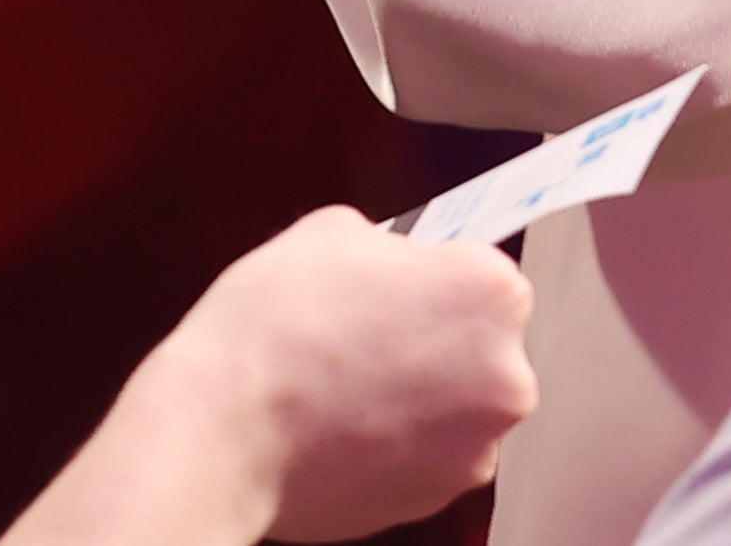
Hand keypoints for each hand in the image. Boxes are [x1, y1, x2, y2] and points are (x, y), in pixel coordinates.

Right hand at [3, 206, 536, 545]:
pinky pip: (424, 458)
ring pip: (455, 408)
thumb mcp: (332, 232)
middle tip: (362, 342)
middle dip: (433, 343)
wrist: (223, 430)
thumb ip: (390, 246)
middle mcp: (507, 375)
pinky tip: (341, 430)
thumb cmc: (275, 324)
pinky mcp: (436, 499)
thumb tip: (397, 265)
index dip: (429, 280)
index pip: (480, 276)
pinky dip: (394, 447)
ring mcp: (476, 447)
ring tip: (344, 389)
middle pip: (478, 346)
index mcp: (494, 294)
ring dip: (417, 399)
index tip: (391, 295)